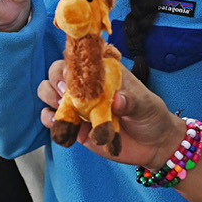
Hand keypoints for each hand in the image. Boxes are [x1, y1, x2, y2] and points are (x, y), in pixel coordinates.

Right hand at [38, 62, 184, 165]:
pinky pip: (52, 118)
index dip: (70, 61)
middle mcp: (86, 85)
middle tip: (64, 93)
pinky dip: (49, 119)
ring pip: (49, 92)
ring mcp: (78, 105)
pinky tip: (57, 122)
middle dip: (55, 79)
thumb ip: (131, 101)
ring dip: (49, 97)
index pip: (80, 57)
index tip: (72, 74)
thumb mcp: (146, 105)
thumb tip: (116, 100)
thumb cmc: (150, 115)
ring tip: (61, 107)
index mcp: (103, 71)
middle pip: (57, 71)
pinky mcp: (74, 125)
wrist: (153, 145)